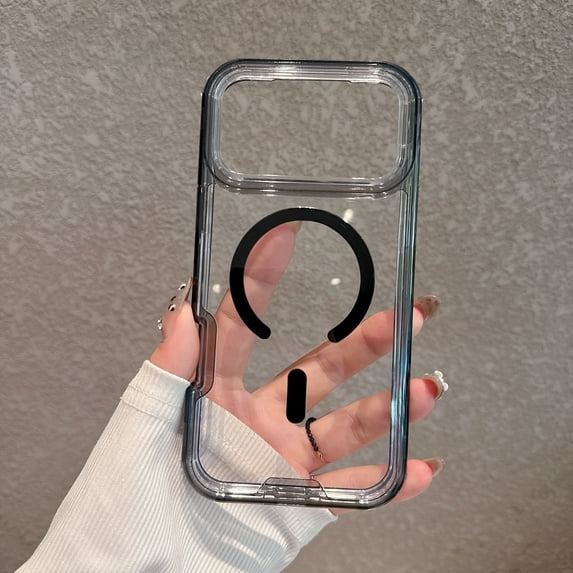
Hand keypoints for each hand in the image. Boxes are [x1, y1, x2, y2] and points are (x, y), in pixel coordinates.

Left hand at [151, 223, 443, 513]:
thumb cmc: (120, 508)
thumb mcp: (136, 432)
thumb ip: (165, 374)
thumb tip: (181, 314)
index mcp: (215, 394)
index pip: (243, 324)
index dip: (261, 278)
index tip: (280, 237)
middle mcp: (256, 420)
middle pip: (318, 370)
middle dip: (364, 344)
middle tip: (401, 318)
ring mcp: (280, 461)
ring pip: (345, 427)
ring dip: (388, 411)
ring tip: (424, 391)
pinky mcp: (296, 506)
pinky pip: (351, 493)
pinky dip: (388, 483)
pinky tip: (419, 466)